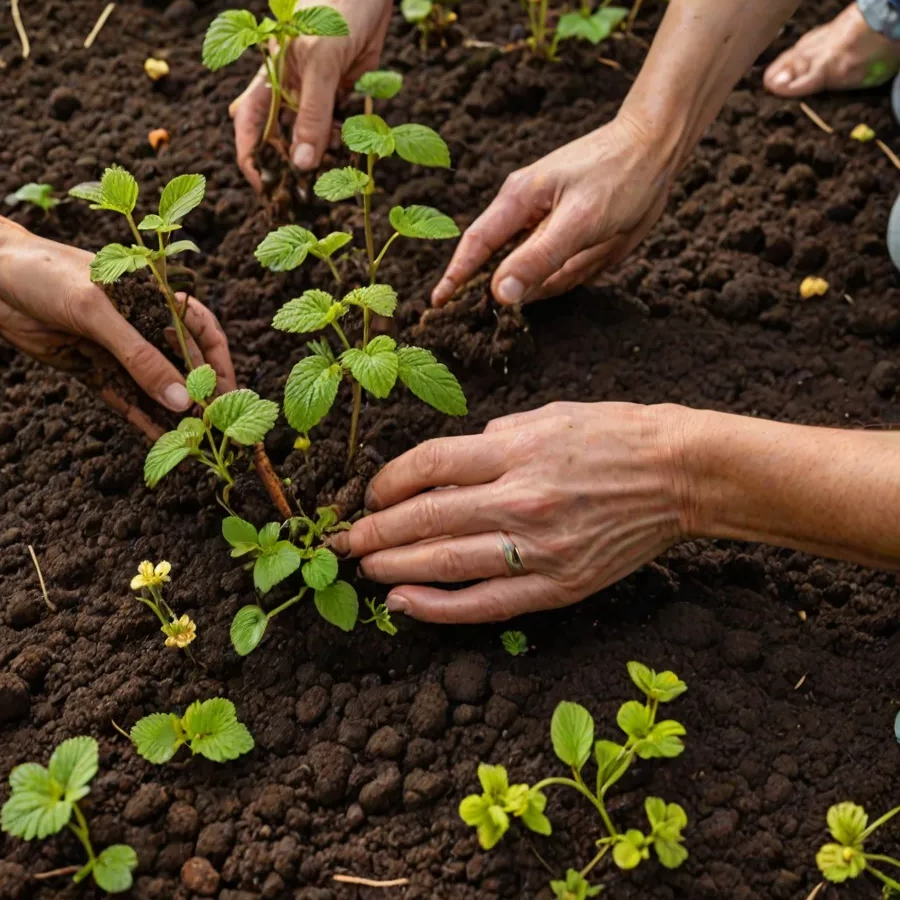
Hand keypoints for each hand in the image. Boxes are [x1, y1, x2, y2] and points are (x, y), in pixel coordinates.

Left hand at [0, 222, 235, 428]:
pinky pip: (122, 398)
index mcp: (155, 296)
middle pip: (182, 365)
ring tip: (192, 446)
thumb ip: (139, 357)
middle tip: (216, 433)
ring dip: (171, 415)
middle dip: (199, 398)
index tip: (232, 399)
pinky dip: (140, 420)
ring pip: (153, 387)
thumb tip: (181, 401)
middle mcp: (141, 323)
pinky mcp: (91, 367)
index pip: (204, 333)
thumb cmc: (47, 274)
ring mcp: (116, 347)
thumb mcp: (96, 312)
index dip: (221, 365)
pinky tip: (159, 443)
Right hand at [230, 0, 394, 190]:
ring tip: (340, 162)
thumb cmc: (335, 10)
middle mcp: (288, 93)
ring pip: (314, 139)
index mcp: (269, 83)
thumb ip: (312, 115)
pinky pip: (342, 127)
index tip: (269, 191)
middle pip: (282, 143)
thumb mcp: (322, 64)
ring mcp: (315, 95)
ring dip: (327, 155)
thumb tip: (301, 165)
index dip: (254, 163)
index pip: (249, 132)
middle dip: (294, 167)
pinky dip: (349, 140)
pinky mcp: (342, 93)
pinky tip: (359, 145)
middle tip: (312, 191)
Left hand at [337, 402, 689, 622]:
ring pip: (446, 562)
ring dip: (394, 568)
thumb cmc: (614, 435)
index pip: (429, 465)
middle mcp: (521, 498)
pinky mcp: (558, 585)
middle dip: (375, 531)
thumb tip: (446, 465)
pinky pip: (487, 603)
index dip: (387, 482)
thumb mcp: (548, 416)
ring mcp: (540, 546)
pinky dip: (439, 607)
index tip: (370, 494)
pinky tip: (403, 604)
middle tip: (344, 540)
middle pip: (426, 516)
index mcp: (516, 450)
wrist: (680, 474)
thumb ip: (493, 440)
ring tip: (363, 568)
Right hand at [432, 113, 677, 307]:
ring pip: (540, 268)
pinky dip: (578, 268)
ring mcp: (546, 218)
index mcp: (517, 201)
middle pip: (505, 261)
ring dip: (563, 274)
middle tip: (539, 294)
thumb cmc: (620, 177)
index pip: (476, 245)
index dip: (455, 276)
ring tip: (598, 248)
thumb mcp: (581, 222)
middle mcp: (525, 210)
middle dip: (521, 283)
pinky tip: (602, 249)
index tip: (437, 305)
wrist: (659, 146)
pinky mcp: (567, 227)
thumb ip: (538, 259)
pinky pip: (563, 263)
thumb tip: (498, 295)